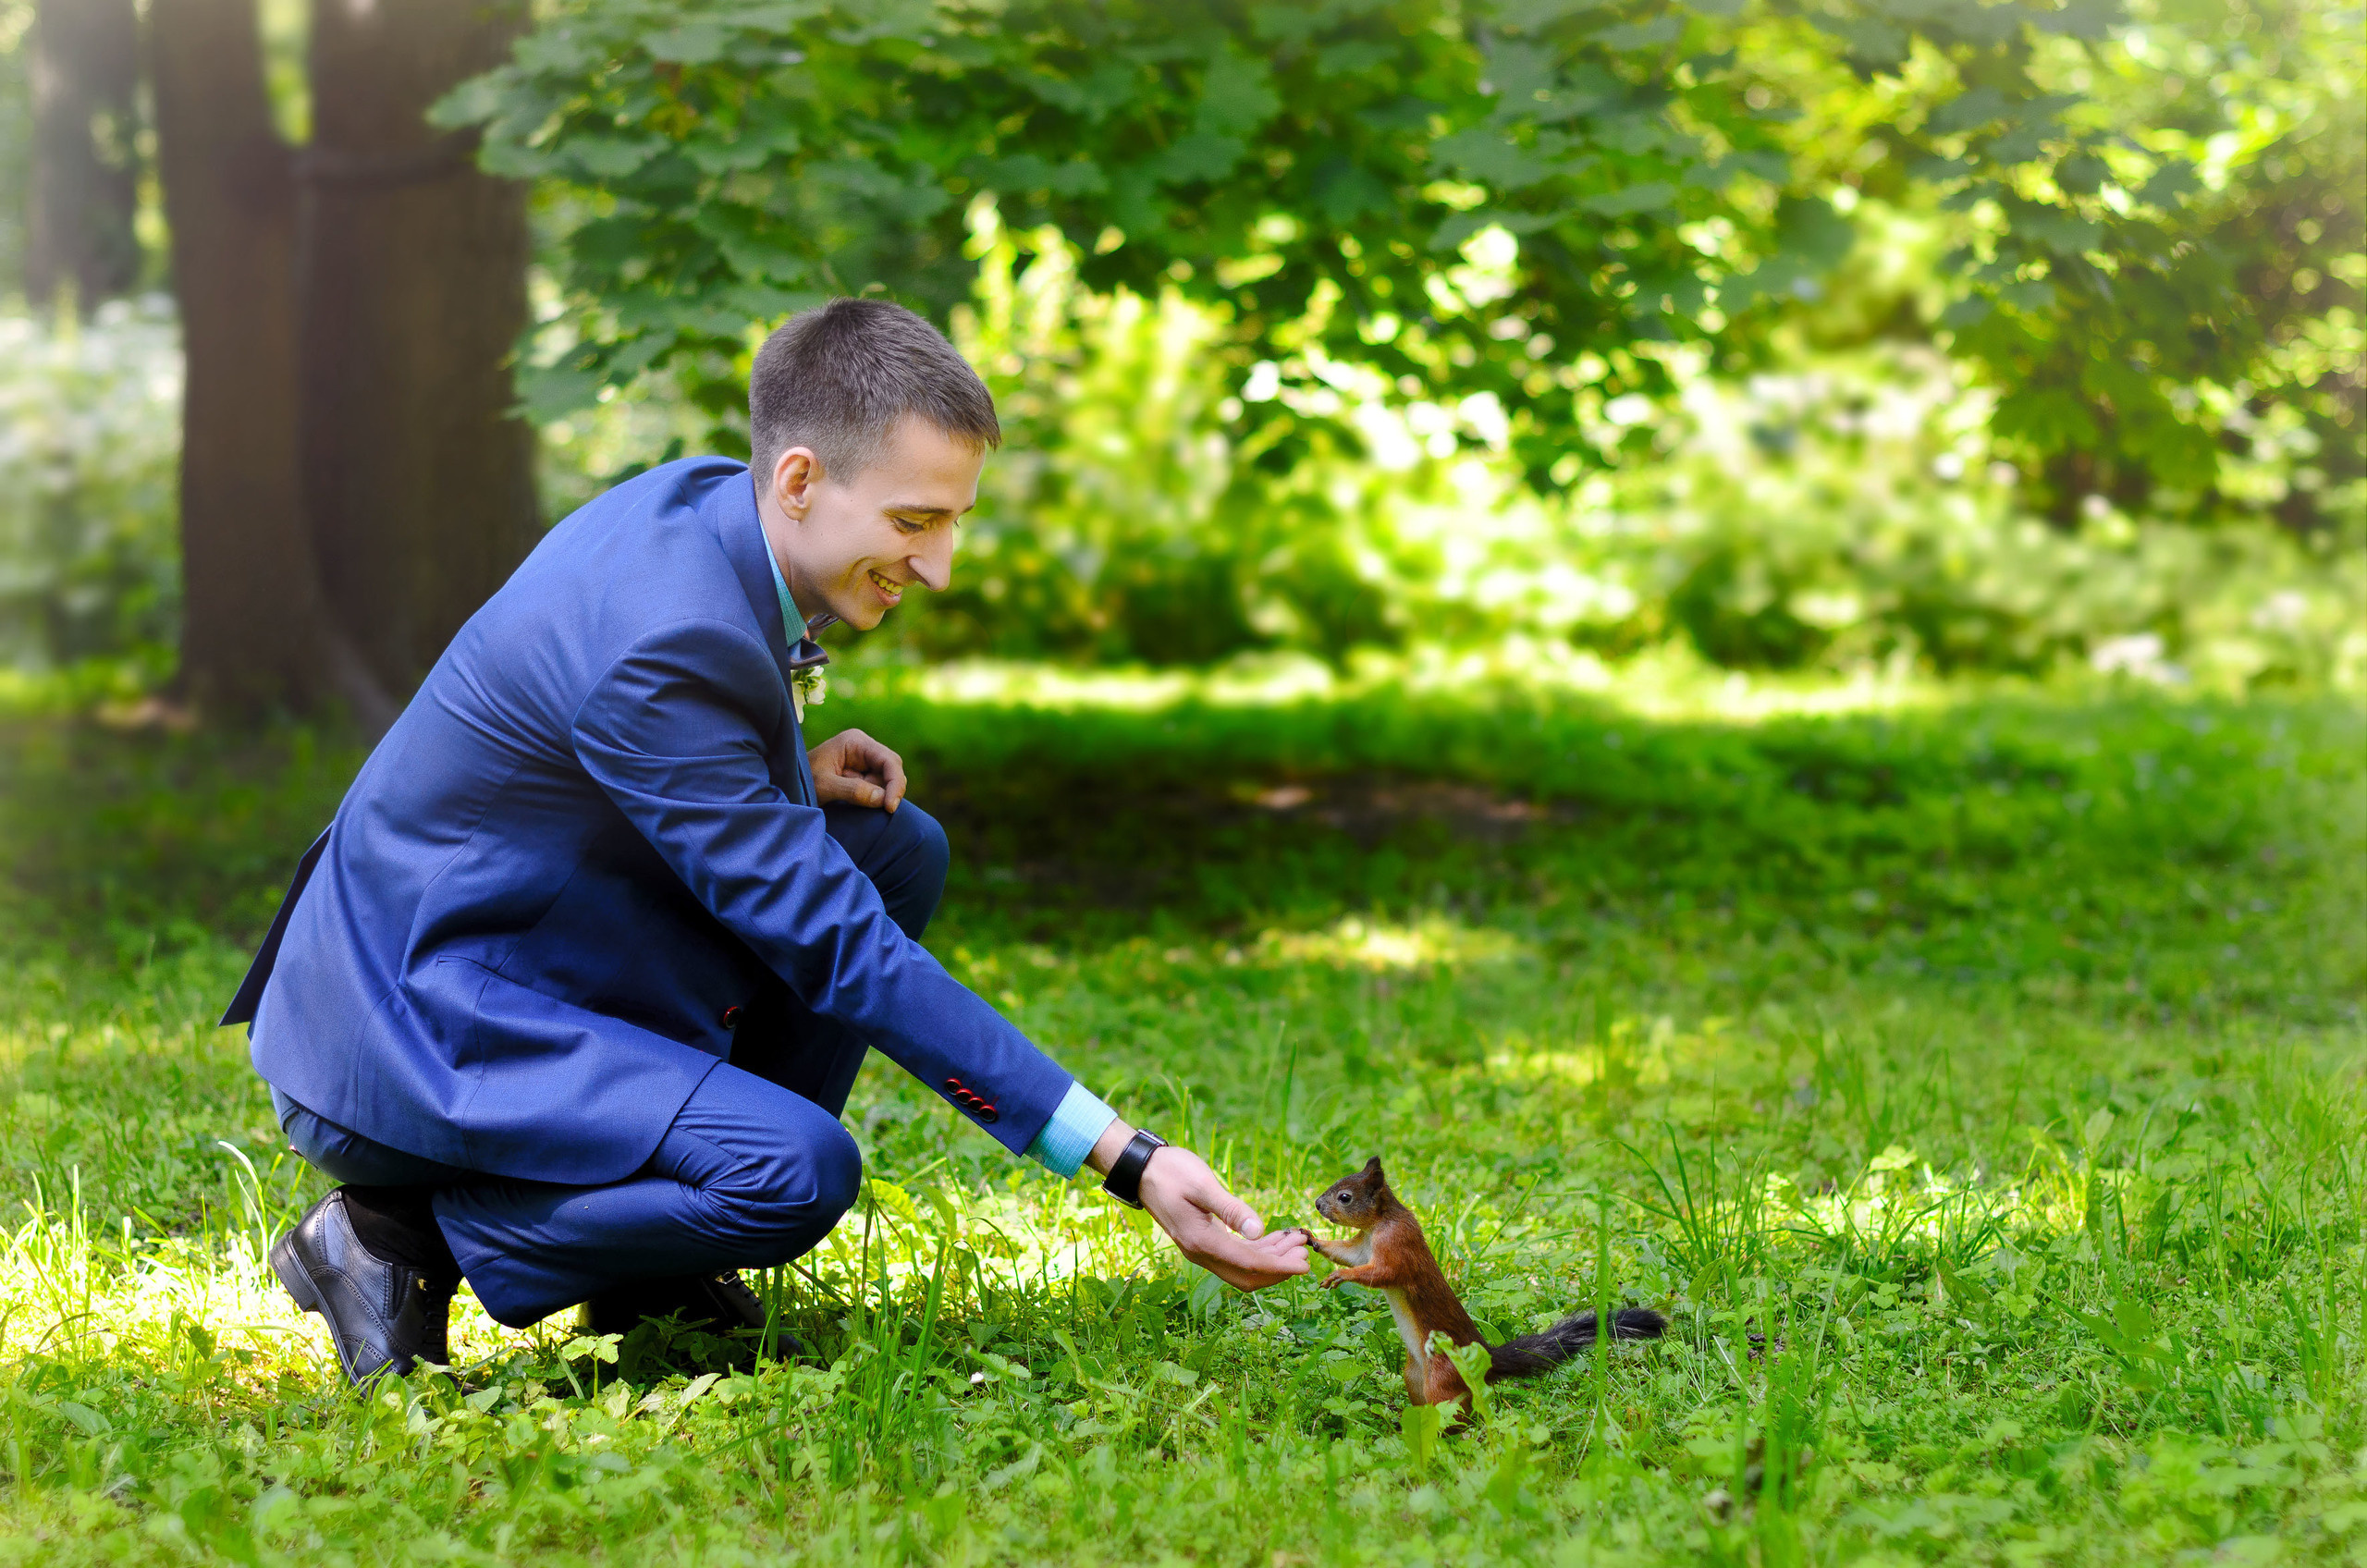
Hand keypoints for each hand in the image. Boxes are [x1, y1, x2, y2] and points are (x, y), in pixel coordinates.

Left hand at [808, 728, 906, 811]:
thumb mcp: (824, 786)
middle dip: (888, 790)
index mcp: (856, 741)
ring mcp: (864, 762)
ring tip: (851, 801)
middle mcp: (864, 748)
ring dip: (878, 796)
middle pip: (892, 770)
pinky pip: (878, 788)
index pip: (888, 760)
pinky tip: (857, 803)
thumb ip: (852, 791)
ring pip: (887, 781)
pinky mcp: (862, 775)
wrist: (787, 785)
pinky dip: (873, 799)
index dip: (895, 783)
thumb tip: (882, 798)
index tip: (890, 806)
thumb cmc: (801, 780)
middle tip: (879, 809)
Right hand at [1137, 1145, 1308, 1291]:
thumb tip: (1259, 1231)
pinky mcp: (1203, 1241)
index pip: (1248, 1265)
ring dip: (1271, 1258)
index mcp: (1202, 1242)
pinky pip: (1235, 1256)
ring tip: (1296, 1240)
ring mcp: (1201, 1249)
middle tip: (1305, 1252)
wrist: (1141, 1170)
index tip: (1304, 1262)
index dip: (1279, 1267)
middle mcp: (1201, 1253)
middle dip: (1279, 1268)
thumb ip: (1231, 1209)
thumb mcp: (1202, 1185)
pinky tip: (1274, 1237)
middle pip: (1247, 1275)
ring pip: (1242, 1267)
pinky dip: (1257, 1251)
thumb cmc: (1171, 1172)